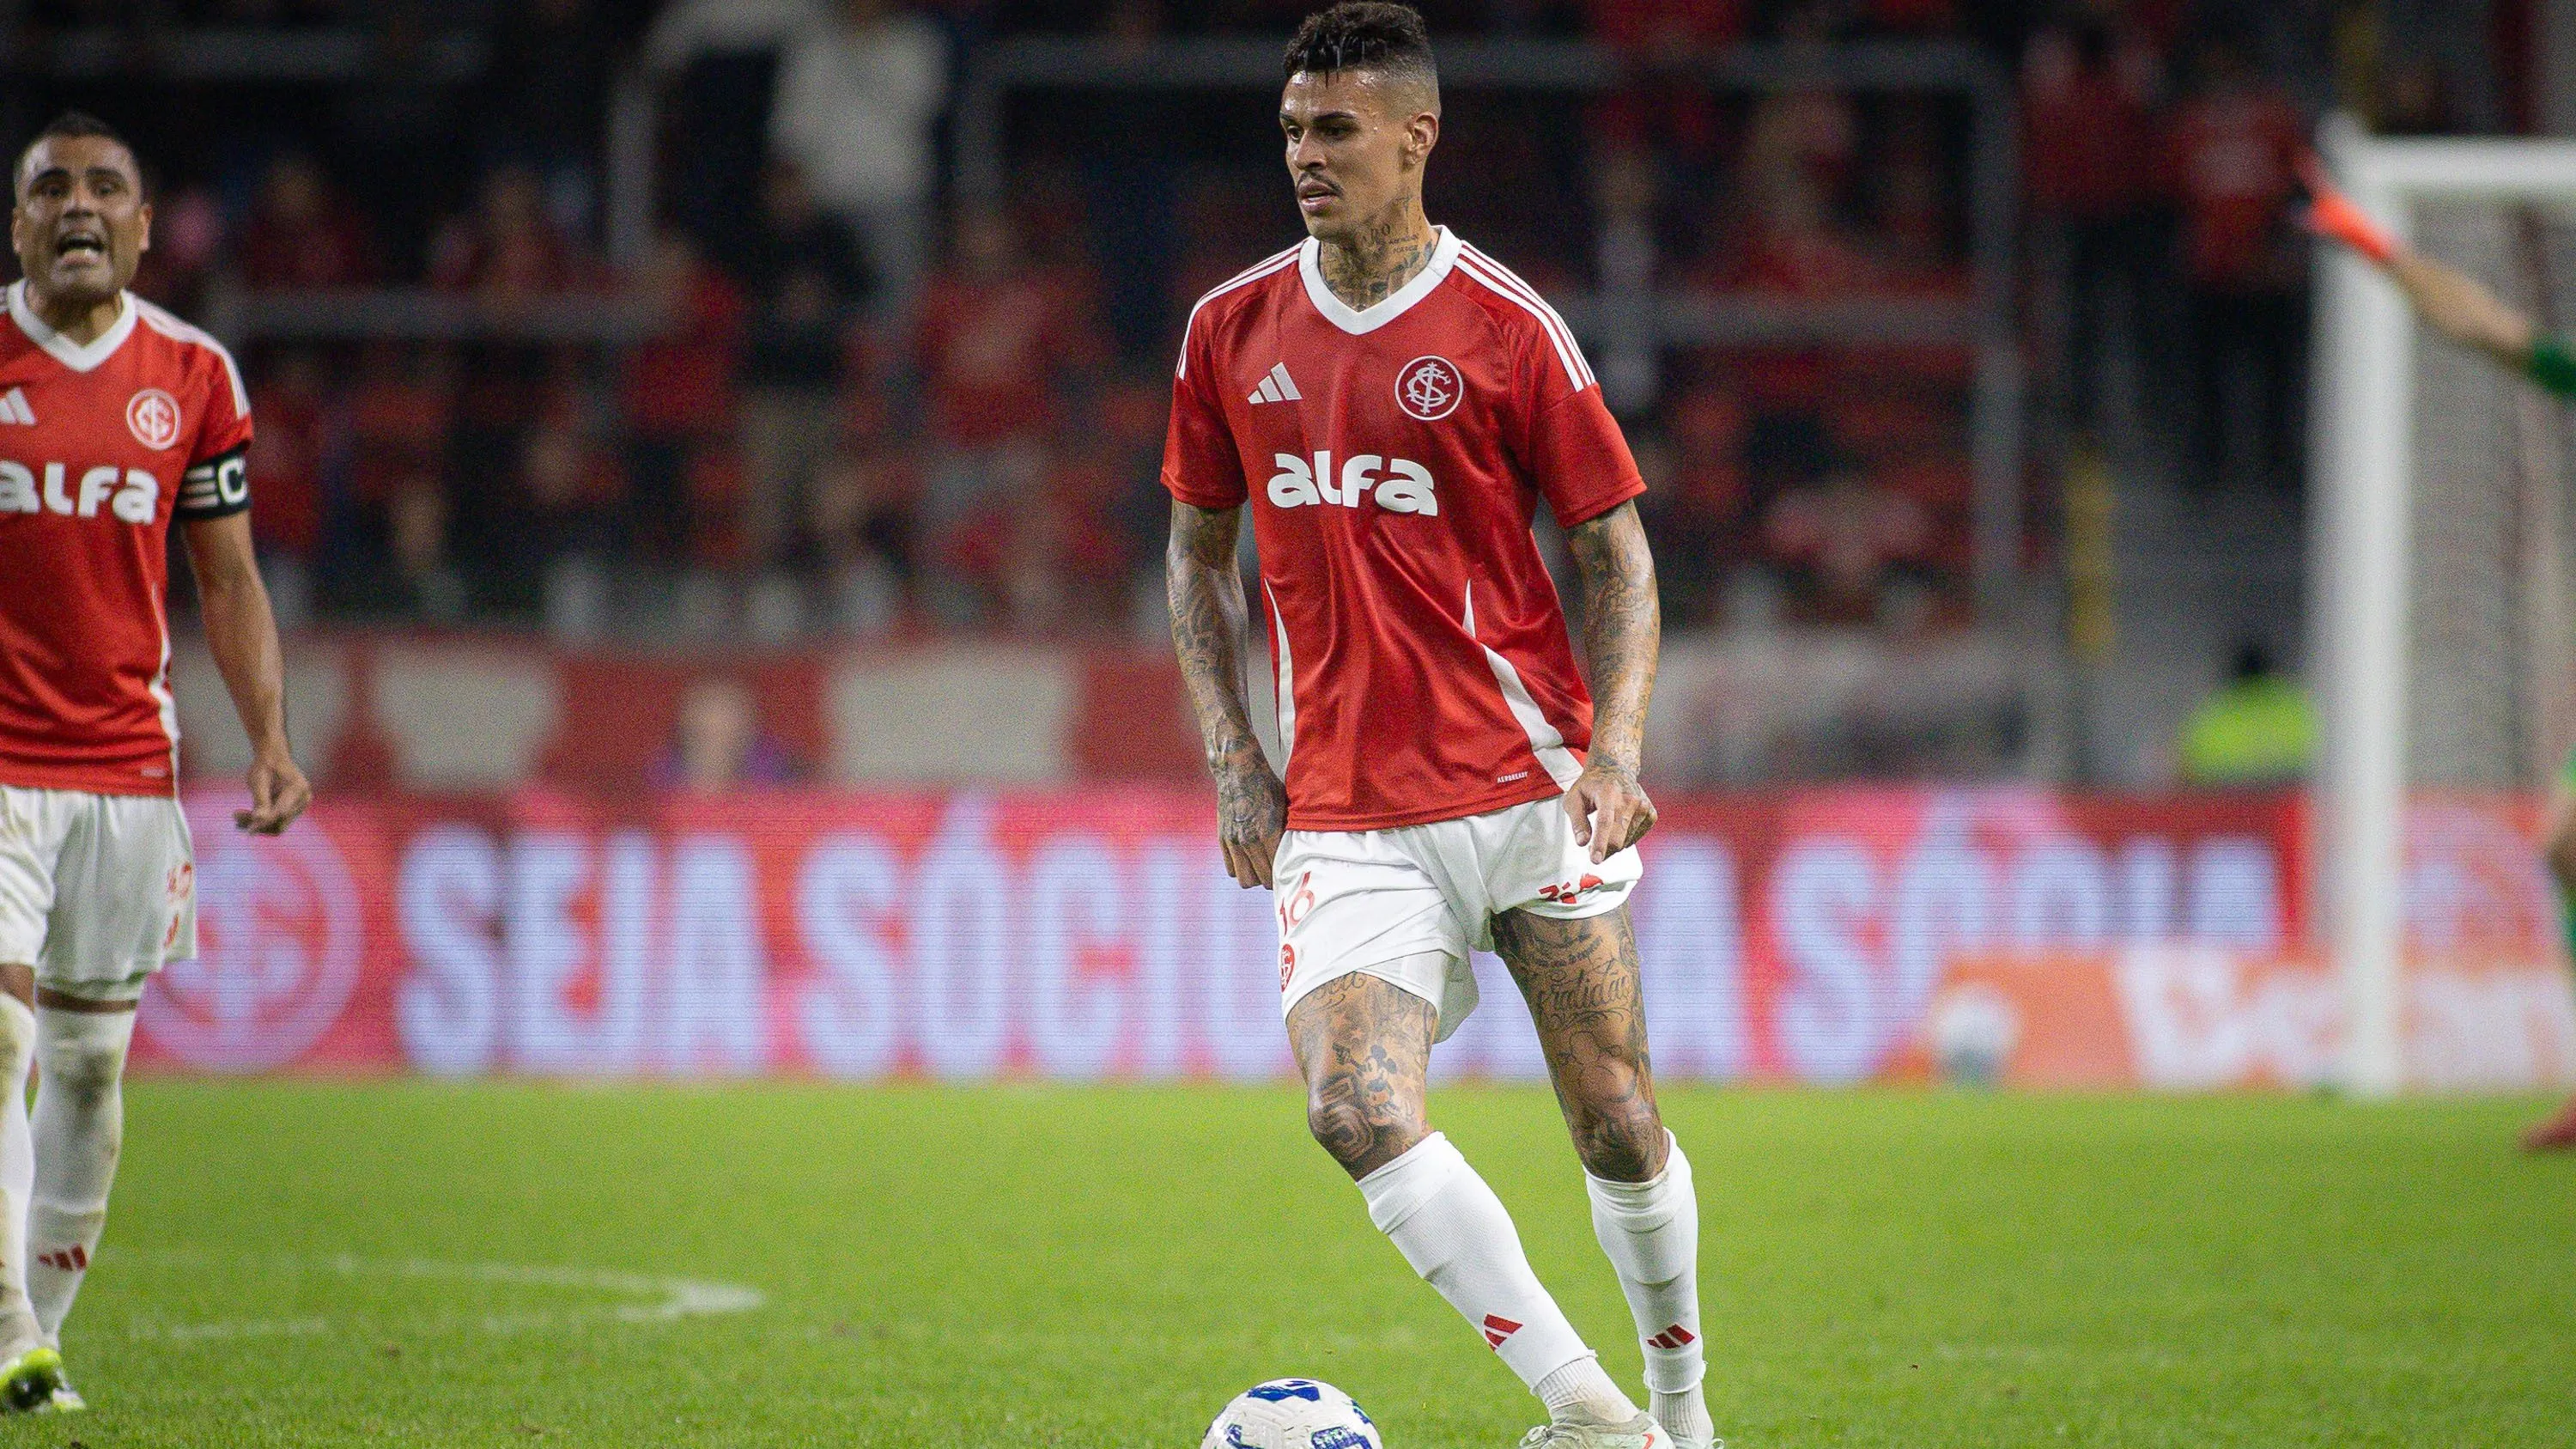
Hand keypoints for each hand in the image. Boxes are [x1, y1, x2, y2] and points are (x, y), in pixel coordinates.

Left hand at [236, 748, 310, 835]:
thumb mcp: (259, 780)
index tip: (247, 830)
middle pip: (280, 822)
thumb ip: (261, 801)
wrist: (274, 758)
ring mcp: (300, 805)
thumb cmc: (266, 766)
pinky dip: (261, 821)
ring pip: (278, 825)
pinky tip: (244, 816)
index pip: (280, 813)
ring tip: (237, 817)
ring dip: (258, 824)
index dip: (264, 823)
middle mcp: (303, 799)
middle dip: (259, 824)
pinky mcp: (293, 810)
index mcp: (298, 788)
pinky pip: (277, 821)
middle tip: (236, 817)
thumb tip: (258, 820)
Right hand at [1214, 750, 1288, 888]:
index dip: (1284, 875)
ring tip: (1261, 867)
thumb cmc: (1267, 787)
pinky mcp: (1223, 840)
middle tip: (1276, 871)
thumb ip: (1289, 832)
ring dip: (1254, 877)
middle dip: (1271, 879)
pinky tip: (1248, 859)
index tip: (1289, 872)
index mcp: (1268, 832)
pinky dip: (1241, 869)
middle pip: (1261, 881)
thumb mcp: (1285, 807)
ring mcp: (1233, 841)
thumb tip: (1301, 851)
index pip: (1277, 870)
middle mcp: (1249, 840)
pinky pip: (1231, 869)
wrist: (1238, 772)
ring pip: (1244, 880)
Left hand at [1563, 758, 1654, 863]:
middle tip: (1591, 849)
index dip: (1600, 842)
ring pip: (1626, 841)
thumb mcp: (1574, 798)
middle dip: (1603, 850)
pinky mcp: (1650, 814)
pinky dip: (1623, 839)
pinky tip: (1617, 827)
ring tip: (1603, 830)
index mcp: (1608, 792)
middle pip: (1617, 837)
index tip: (1595, 859)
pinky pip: (1634, 838)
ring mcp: (1643, 806)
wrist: (1615, 769)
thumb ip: (1577, 821)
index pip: (1605, 821)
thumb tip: (1582, 842)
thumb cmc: (1592, 785)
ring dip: (1611, 844)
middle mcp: (1630, 799)